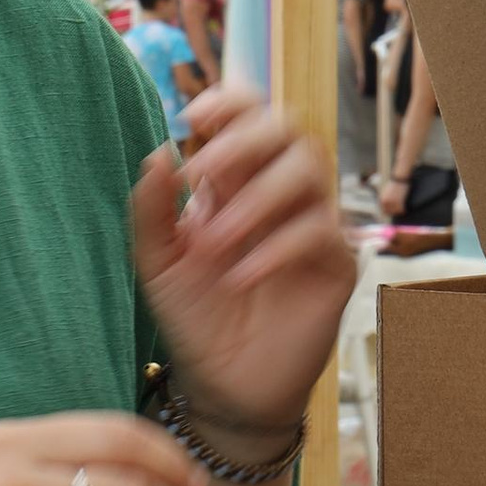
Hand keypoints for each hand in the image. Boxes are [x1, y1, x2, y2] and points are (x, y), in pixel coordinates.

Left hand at [132, 85, 355, 444]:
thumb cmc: (193, 317)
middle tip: (204, 169)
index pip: (249, 115)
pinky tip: (241, 277)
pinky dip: (275, 248)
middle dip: (244, 139)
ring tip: (213, 243)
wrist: (222, 383)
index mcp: (236, 181)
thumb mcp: (156, 264)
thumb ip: (150, 211)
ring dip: (255, 199)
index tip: (193, 116)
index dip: (230, 102)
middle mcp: (279, 194)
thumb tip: (159, 154)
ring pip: (308, 171)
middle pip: (288, 129)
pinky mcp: (334, 265)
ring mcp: (311, 225)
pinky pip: (319, 232)